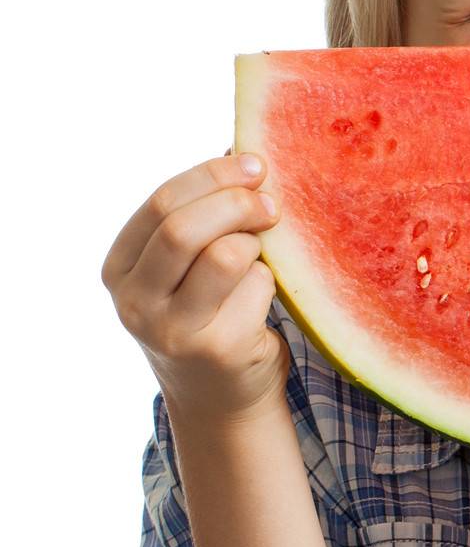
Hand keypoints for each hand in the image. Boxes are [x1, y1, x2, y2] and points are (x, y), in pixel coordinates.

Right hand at [102, 150, 288, 425]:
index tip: (255, 164)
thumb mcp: (188, 264)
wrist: (221, 395)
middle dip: (239, 203)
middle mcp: (135, 301)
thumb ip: (202, 214)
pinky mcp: (218, 349)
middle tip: (272, 203)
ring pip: (226, 255)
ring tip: (263, 254)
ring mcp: (172, 330)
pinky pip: (259, 287)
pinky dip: (272, 282)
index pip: (163, 202)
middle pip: (186, 227)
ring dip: (257, 244)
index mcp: (121, 267)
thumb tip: (243, 151)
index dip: (214, 175)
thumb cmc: (210, 310)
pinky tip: (264, 300)